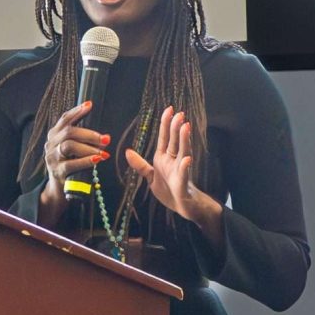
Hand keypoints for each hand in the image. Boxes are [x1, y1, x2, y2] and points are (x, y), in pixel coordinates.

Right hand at [38, 101, 110, 225]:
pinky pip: (71, 164)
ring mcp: (52, 158)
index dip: (77, 111)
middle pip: (69, 132)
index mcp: (54, 135)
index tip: (90, 105)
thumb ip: (81, 139)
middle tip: (106, 139)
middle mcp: (50, 144)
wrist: (59, 189)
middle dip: (89, 134)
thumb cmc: (70, 165)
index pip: (64, 119)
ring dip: (89, 148)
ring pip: (69, 146)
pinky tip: (97, 160)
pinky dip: (85, 161)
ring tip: (103, 153)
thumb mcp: (73, 149)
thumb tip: (103, 136)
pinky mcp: (57, 171)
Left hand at [124, 107, 223, 240]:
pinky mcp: (183, 184)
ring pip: (183, 152)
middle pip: (175, 141)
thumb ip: (140, 165)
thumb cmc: (169, 189)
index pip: (165, 138)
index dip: (165, 124)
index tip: (169, 109)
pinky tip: (186, 159)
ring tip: (185, 127)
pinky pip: (184, 174)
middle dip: (176, 128)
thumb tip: (128, 151)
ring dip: (184, 140)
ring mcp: (180, 171)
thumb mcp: (150, 177)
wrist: (183, 206)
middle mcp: (173, 161)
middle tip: (179, 113)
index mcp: (164, 158)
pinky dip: (184, 167)